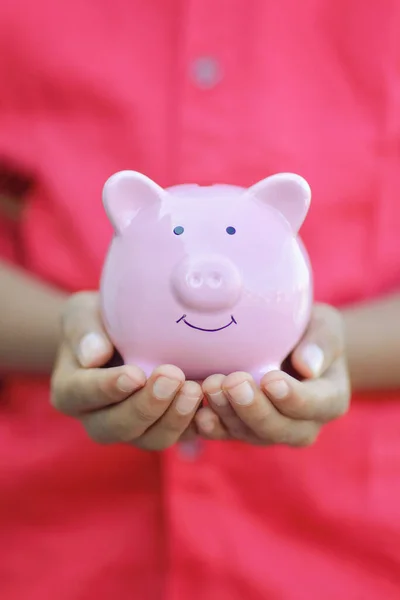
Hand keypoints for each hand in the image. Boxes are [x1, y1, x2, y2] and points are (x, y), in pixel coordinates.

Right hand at [51, 292, 201, 449]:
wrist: (124, 332)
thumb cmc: (99, 320)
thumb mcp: (82, 313)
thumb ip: (83, 330)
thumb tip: (93, 355)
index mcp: (71, 391)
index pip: (82, 395)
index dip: (107, 389)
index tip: (133, 375)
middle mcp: (98, 419)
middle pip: (117, 428)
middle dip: (146, 406)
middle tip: (172, 376)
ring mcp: (133, 429)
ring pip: (151, 439)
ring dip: (175, 418)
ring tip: (194, 388)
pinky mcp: (164, 428)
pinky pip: (182, 438)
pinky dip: (197, 424)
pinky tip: (211, 403)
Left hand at [195, 304, 350, 446]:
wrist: (288, 342)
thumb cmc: (308, 330)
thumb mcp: (324, 326)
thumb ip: (322, 343)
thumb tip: (307, 366)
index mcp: (329, 400)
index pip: (315, 405)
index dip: (293, 397)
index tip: (271, 380)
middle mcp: (302, 425)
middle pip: (280, 429)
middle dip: (254, 408)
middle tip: (233, 382)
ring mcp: (269, 430)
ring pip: (249, 434)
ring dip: (227, 413)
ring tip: (210, 386)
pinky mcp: (241, 428)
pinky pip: (225, 434)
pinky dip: (211, 426)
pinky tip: (198, 413)